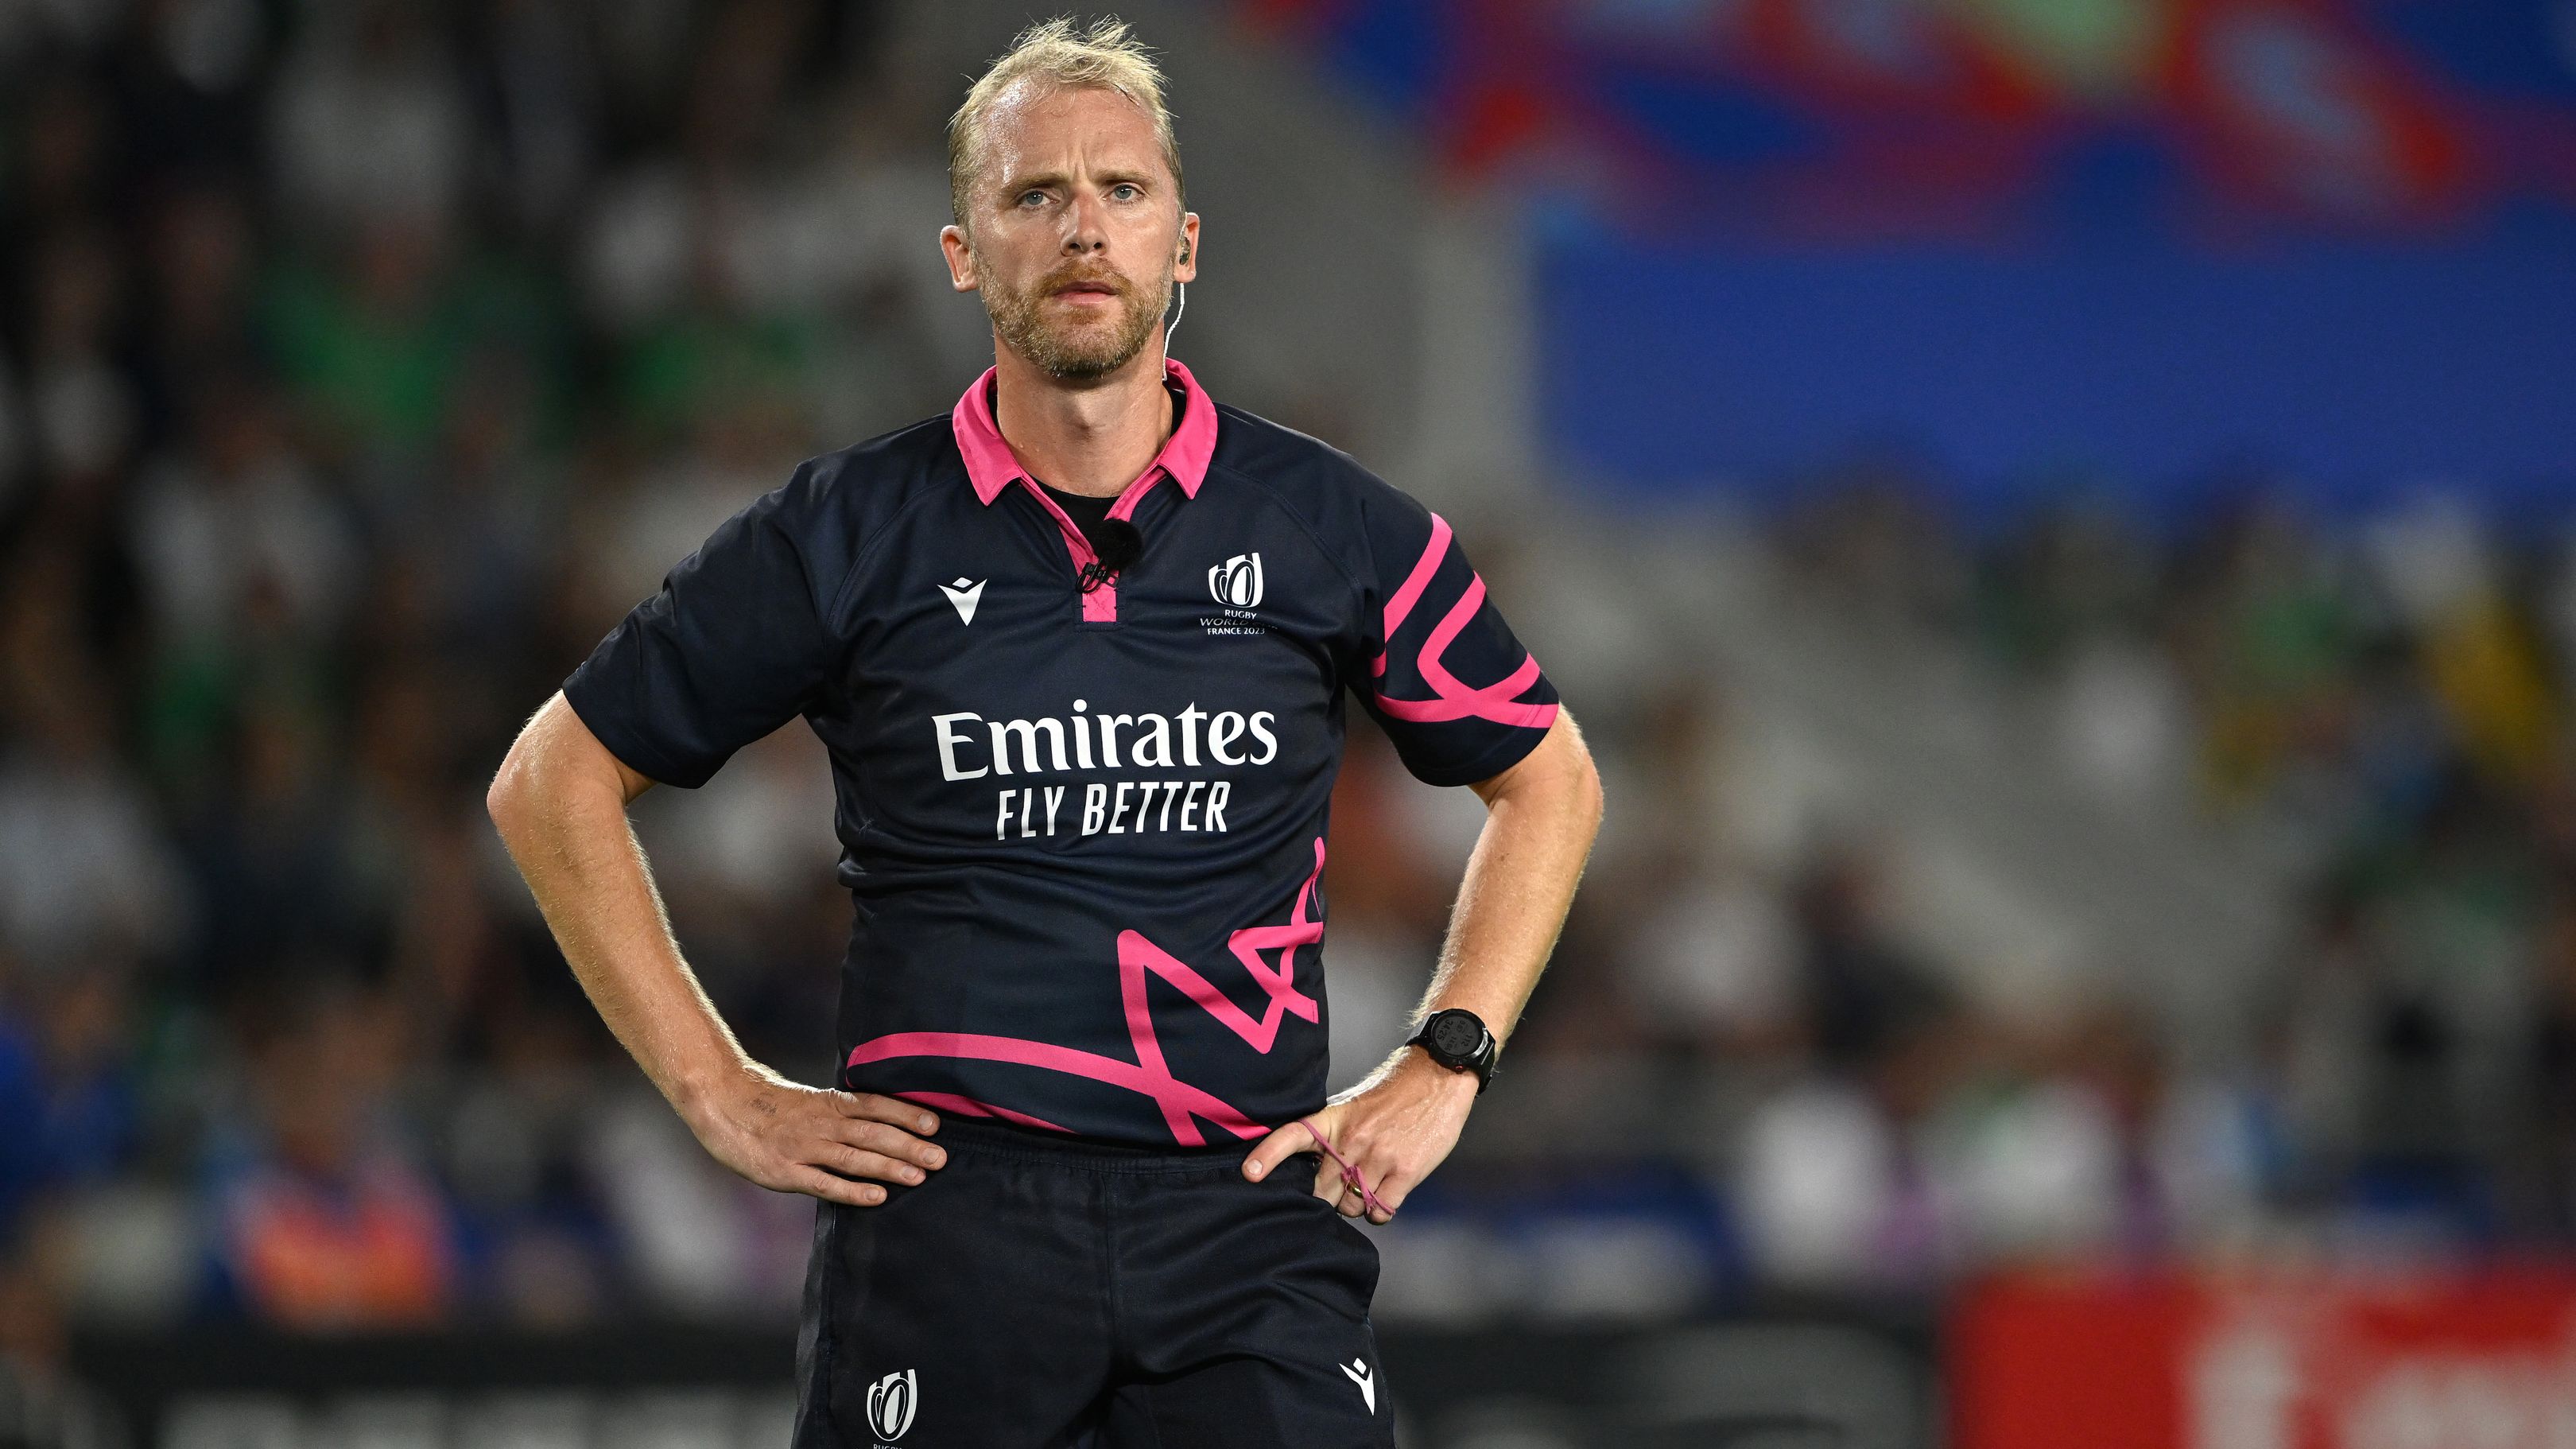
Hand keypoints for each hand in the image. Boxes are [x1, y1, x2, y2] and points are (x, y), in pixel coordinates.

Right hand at [682, 1062, 945, 1206]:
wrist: (723, 1104)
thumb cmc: (770, 1106)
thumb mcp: (810, 1101)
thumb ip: (841, 1112)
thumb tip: (882, 1121)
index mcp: (828, 1104)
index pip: (875, 1106)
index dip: (905, 1114)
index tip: (935, 1123)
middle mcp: (821, 1124)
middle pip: (872, 1133)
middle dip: (909, 1144)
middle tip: (941, 1157)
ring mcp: (804, 1149)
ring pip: (854, 1157)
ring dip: (889, 1166)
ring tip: (920, 1175)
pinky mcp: (786, 1173)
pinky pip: (824, 1183)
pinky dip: (853, 1191)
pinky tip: (877, 1197)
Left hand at [1239, 1046, 1477, 1223]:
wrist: (1437, 1077)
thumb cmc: (1394, 1095)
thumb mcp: (1352, 1107)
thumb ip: (1333, 1138)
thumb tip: (1317, 1174)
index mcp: (1333, 1120)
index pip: (1291, 1137)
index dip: (1267, 1156)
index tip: (1249, 1174)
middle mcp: (1351, 1140)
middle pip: (1322, 1192)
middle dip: (1329, 1197)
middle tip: (1342, 1188)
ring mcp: (1377, 1157)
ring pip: (1352, 1206)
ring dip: (1359, 1204)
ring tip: (1372, 1185)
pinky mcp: (1404, 1172)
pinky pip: (1380, 1211)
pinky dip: (1381, 1211)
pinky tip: (1387, 1195)